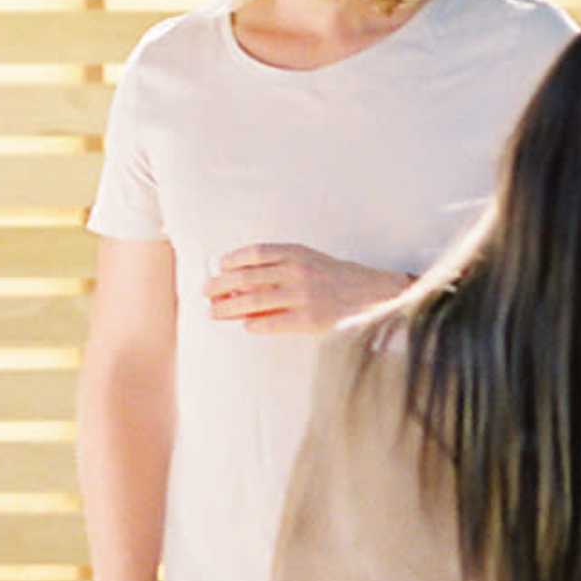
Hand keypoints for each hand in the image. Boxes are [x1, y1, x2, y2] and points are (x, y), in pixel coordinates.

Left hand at [204, 242, 386, 335]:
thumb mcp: (312, 261)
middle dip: (222, 285)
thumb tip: (244, 279)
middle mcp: (298, 272)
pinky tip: (246, 327)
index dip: (233, 260)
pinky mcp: (309, 319)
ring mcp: (303, 296)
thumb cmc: (338, 278)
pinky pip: (273, 322)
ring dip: (229, 308)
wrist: (374, 295)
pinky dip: (256, 324)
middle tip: (207, 292)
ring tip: (214, 312)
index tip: (219, 266)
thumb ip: (282, 266)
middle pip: (248, 277)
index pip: (256, 253)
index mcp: (298, 253)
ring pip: (255, 301)